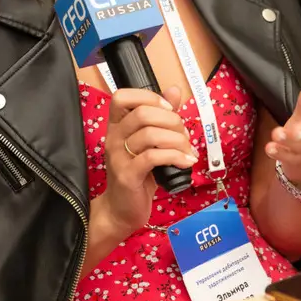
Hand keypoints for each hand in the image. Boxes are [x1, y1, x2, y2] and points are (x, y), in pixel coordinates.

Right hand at [99, 86, 196, 239]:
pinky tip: (186, 162)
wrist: (121, 209)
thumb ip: (161, 116)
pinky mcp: (127, 175)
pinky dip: (175, 157)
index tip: (168, 108)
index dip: (149, 96)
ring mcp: (118, 156)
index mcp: (117, 125)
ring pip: (150, 134)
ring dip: (177, 140)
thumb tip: (175, 91)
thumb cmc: (138, 174)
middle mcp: (114, 137)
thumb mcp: (150, 142)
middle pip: (143, 113)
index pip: (122, 96)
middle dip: (172, 121)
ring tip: (187, 151)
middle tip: (184, 136)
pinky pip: (153, 157)